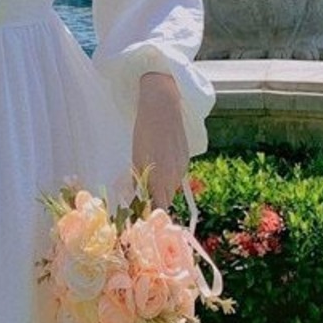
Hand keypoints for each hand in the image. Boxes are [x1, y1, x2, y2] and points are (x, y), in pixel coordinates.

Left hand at [131, 72, 189, 211]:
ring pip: (172, 185)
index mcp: (161, 179)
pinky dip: (169, 174)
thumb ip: (139, 181)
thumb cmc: (144, 132)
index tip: (141, 214)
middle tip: (143, 198)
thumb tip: (136, 197)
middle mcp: (175, 176)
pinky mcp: (186, 158)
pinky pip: (177, 174)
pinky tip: (161, 164)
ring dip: (162, 187)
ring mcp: (182, 167)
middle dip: (156, 200)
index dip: (151, 212)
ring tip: (150, 179)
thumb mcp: (136, 158)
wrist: (163, 108)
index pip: (159, 207)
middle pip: (166, 198)